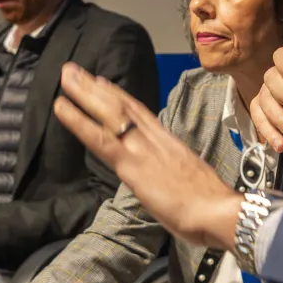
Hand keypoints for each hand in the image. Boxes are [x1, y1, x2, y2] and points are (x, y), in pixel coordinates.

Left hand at [53, 62, 241, 251]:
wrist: (220, 213)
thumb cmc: (213, 207)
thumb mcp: (193, 182)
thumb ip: (176, 174)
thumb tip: (168, 178)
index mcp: (170, 144)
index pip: (141, 113)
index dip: (120, 95)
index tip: (102, 82)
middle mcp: (155, 139)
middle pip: (122, 105)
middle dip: (96, 86)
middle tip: (73, 69)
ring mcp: (141, 149)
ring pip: (109, 112)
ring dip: (84, 92)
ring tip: (66, 75)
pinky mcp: (131, 164)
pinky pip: (99, 138)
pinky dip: (78, 121)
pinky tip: (62, 107)